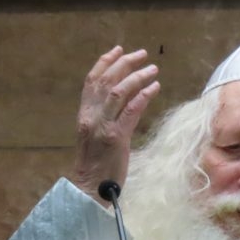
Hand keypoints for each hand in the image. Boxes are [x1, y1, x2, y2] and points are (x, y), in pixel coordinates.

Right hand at [72, 46, 160, 203]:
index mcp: (84, 115)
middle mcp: (91, 117)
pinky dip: (144, 96)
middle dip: (124, 63)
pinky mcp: (116, 137)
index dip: (105, 62)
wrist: (90, 189)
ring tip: (153, 68)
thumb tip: (125, 100)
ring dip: (137, 76)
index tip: (118, 50)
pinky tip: (155, 88)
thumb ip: (105, 117)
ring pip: (118, 92)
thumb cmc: (96, 165)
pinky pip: (131, 110)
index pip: (91, 81)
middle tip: (142, 54)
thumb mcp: (96, 136)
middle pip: (106, 81)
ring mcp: (103, 126)